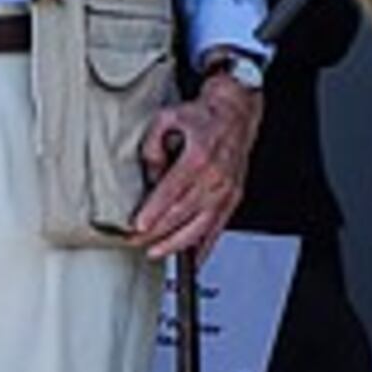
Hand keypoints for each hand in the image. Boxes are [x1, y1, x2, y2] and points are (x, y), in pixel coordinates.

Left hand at [127, 76, 259, 259]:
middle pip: (182, 213)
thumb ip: (153, 144)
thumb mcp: (168, 117)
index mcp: (198, 156)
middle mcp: (214, 177)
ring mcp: (226, 190)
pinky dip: (205, 247)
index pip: (172, 190)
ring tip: (155, 251)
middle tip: (136, 241)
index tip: (139, 225)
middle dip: (157, 232)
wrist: (235, 112)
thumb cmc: (203, 115)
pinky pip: (218, 228)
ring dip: (176, 243)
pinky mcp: (233, 198)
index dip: (154, 211)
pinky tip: (191, 259)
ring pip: (200, 226)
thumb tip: (149, 172)